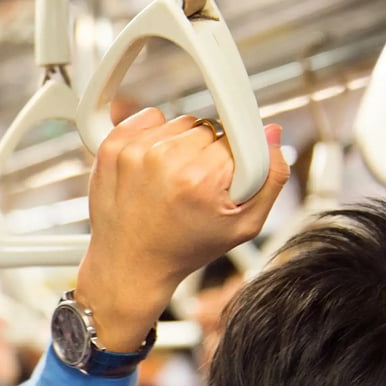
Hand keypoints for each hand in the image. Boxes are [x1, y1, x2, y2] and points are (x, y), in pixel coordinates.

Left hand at [77, 108, 289, 349]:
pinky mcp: (112, 148)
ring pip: (180, 124)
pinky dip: (154, 137)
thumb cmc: (183, 250)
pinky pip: (149, 119)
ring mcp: (133, 152)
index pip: (237, 138)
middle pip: (208, 128)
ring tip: (171, 182)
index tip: (223, 177)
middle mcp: (163, 160)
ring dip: (180, 146)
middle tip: (194, 187)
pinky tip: (152, 168)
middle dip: (208, 153)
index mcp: (199, 179)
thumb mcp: (243, 227)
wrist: (129, 266)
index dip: (235, 159)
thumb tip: (272, 132)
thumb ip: (271, 177)